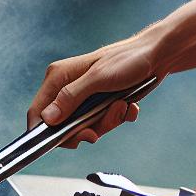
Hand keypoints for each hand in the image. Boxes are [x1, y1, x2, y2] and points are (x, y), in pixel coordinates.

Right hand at [26, 36, 159, 147]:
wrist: (156, 56)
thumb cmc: (128, 59)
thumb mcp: (97, 79)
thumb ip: (71, 98)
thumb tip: (48, 119)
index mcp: (59, 77)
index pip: (38, 112)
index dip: (47, 132)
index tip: (68, 140)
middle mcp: (68, 87)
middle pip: (63, 125)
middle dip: (85, 129)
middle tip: (97, 130)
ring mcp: (84, 96)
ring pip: (85, 126)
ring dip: (106, 122)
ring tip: (121, 106)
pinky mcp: (100, 103)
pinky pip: (102, 122)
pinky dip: (117, 118)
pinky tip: (128, 105)